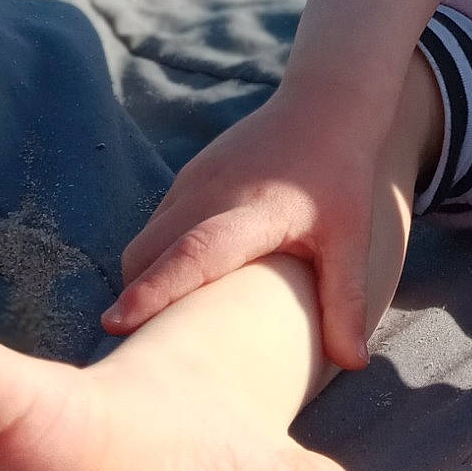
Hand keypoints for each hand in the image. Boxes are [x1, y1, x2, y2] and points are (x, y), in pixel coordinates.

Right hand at [100, 83, 394, 372]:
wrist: (326, 105)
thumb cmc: (341, 176)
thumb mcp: (352, 237)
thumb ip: (346, 300)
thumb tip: (354, 365)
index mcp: (253, 211)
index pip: (195, 252)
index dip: (157, 290)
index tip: (117, 326)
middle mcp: (211, 193)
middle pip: (149, 254)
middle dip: (137, 303)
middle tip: (140, 356)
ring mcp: (193, 182)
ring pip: (145, 243)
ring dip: (143, 283)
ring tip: (157, 331)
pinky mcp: (188, 178)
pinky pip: (154, 228)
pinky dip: (153, 261)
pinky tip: (176, 290)